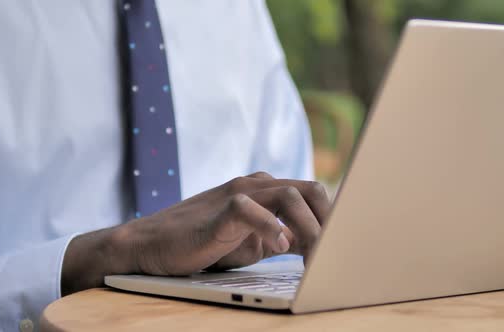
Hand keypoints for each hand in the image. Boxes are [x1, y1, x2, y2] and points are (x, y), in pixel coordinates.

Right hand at [61, 172, 329, 295]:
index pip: (314, 196)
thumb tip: (312, 245)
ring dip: (310, 227)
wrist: (153, 245)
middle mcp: (256, 186)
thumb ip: (282, 238)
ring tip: (319, 257)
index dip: (336, 219)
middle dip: (331, 221)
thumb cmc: (204, 244)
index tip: (350, 243)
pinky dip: (269, 225)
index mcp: (267, 192)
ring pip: (287, 196)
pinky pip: (248, 209)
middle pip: (311, 190)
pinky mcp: (217, 211)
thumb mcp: (252, 243)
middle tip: (341, 252)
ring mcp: (237, 194)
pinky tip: (280, 245)